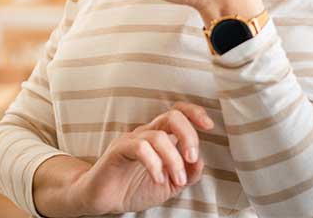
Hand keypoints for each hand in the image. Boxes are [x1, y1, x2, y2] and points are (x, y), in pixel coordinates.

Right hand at [76, 102, 213, 214]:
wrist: (103, 199)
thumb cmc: (133, 188)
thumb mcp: (169, 185)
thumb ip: (187, 174)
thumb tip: (200, 161)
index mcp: (159, 137)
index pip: (178, 112)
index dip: (195, 113)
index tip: (209, 126)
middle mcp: (146, 133)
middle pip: (172, 116)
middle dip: (189, 135)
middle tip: (191, 158)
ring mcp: (131, 139)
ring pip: (158, 136)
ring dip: (173, 160)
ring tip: (175, 180)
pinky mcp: (118, 150)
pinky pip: (140, 147)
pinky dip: (154, 164)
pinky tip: (157, 178)